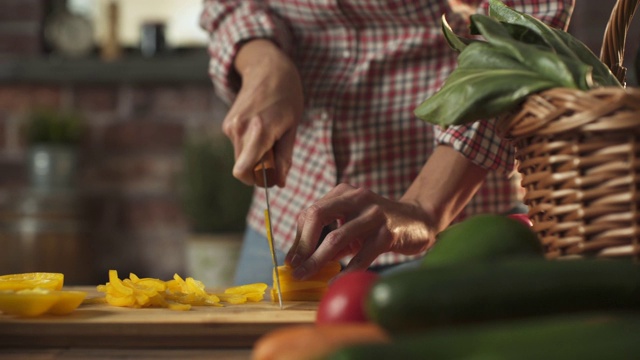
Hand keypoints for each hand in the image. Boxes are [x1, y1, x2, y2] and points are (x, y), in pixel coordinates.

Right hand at [223, 39, 303, 186]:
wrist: (268, 68)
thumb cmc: (287, 96)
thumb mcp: (292, 127)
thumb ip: (285, 156)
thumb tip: (280, 182)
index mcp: (258, 131)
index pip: (243, 171)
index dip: (256, 181)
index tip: (271, 176)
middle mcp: (239, 129)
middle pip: (243, 167)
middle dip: (259, 168)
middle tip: (276, 154)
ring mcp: (230, 126)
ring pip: (241, 157)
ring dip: (255, 155)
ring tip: (270, 135)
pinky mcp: (227, 124)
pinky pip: (238, 145)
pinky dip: (250, 145)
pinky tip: (261, 127)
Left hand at [285, 183, 435, 278]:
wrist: (419, 221)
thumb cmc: (378, 225)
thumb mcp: (352, 225)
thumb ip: (330, 238)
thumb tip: (303, 259)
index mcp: (343, 192)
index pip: (311, 212)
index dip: (298, 237)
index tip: (291, 259)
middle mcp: (357, 198)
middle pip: (318, 216)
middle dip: (302, 245)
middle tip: (295, 267)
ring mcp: (373, 214)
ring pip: (337, 237)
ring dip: (317, 260)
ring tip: (306, 275)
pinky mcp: (388, 233)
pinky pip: (362, 255)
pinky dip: (346, 270)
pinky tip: (334, 281)